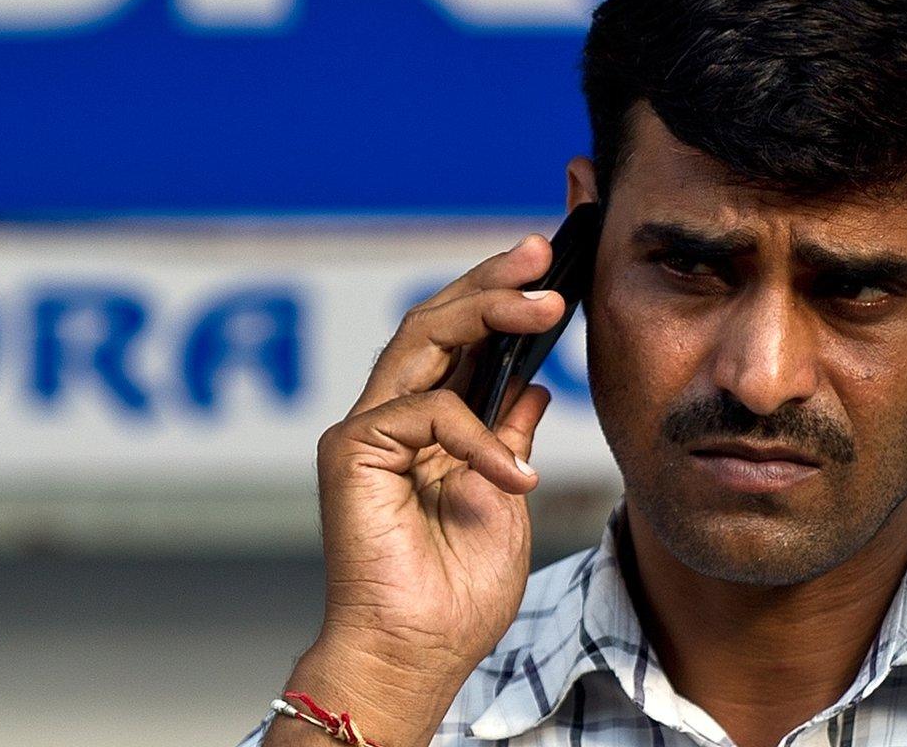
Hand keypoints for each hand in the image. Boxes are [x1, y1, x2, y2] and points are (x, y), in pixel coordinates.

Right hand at [270, 235, 561, 746]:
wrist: (418, 652)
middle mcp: (388, 415)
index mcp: (425, 425)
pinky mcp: (352, 450)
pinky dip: (478, 436)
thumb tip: (536, 383)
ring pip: (421, 337)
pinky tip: (515, 477)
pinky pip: (426, 410)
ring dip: (487, 310)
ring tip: (547, 304)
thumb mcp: (506, 496)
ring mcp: (366, 429)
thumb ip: (509, 434)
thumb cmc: (456, 592)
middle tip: (545, 253)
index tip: (554, 269)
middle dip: (492, 281)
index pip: (459, 340)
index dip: (501, 298)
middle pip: (434, 320)